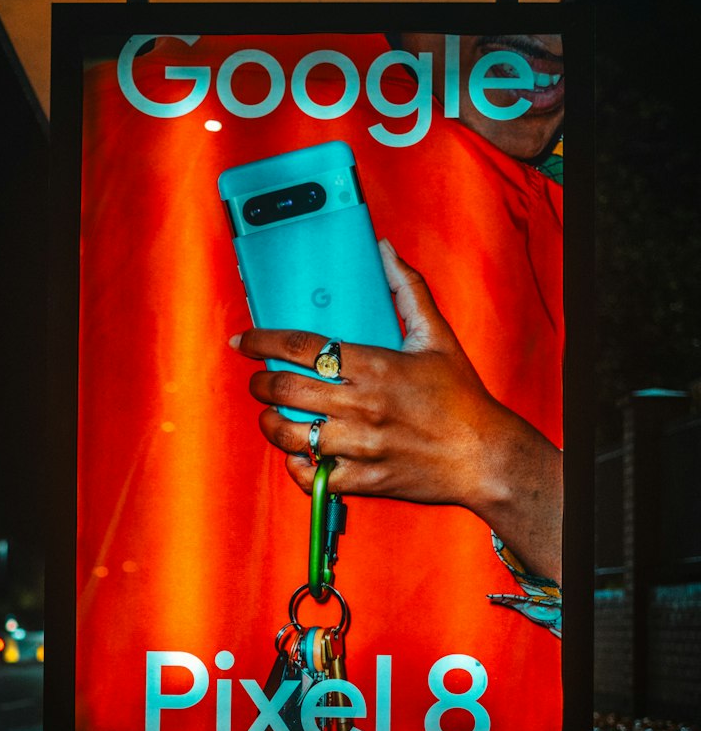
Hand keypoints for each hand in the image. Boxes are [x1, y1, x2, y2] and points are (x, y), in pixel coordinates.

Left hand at [231, 237, 561, 583]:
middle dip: (260, 383)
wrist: (486, 457)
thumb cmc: (461, 397)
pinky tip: (297, 454)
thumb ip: (408, 290)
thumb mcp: (437, 336)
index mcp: (374, 366)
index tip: (244, 340)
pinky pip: (314, 476)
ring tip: (271, 416)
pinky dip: (298, 466)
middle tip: (257, 380)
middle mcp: (362, 405)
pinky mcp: (365, 479)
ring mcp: (361, 445)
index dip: (263, 341)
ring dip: (271, 424)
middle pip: (285, 389)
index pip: (301, 346)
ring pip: (291, 435)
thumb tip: (385, 251)